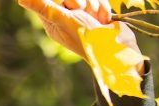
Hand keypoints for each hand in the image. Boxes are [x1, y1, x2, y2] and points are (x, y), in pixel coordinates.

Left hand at [18, 0, 144, 72]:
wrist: (114, 48)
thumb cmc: (85, 37)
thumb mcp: (63, 19)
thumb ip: (44, 7)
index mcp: (51, 21)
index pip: (48, 1)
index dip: (66, 1)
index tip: (72, 8)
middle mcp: (64, 18)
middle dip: (80, 1)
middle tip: (82, 13)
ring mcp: (81, 16)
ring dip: (94, 4)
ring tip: (95, 19)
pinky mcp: (95, 14)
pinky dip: (103, 8)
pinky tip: (104, 20)